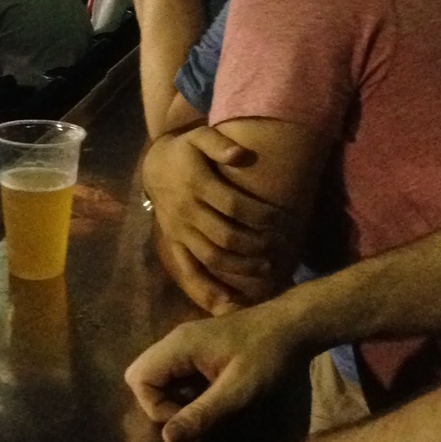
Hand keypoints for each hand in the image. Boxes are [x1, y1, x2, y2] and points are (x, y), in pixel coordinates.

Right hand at [124, 305, 309, 441]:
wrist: (294, 326)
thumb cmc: (269, 357)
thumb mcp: (239, 391)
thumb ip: (202, 414)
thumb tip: (167, 438)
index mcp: (178, 346)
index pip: (139, 379)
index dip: (156, 407)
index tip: (189, 419)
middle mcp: (174, 341)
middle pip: (142, 376)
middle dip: (159, 403)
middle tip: (192, 415)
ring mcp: (185, 343)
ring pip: (158, 376)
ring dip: (173, 398)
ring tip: (205, 408)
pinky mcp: (197, 349)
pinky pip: (175, 373)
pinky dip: (184, 390)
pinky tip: (211, 396)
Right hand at [140, 127, 284, 311]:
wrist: (155, 165)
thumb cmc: (187, 151)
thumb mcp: (200, 137)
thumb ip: (220, 143)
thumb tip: (242, 155)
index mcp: (195, 185)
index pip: (234, 206)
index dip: (262, 216)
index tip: (285, 220)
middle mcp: (185, 212)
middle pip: (225, 236)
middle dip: (257, 245)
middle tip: (281, 248)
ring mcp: (178, 231)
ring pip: (211, 257)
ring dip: (241, 267)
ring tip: (268, 269)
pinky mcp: (173, 244)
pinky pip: (187, 271)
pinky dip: (206, 290)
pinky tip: (229, 304)